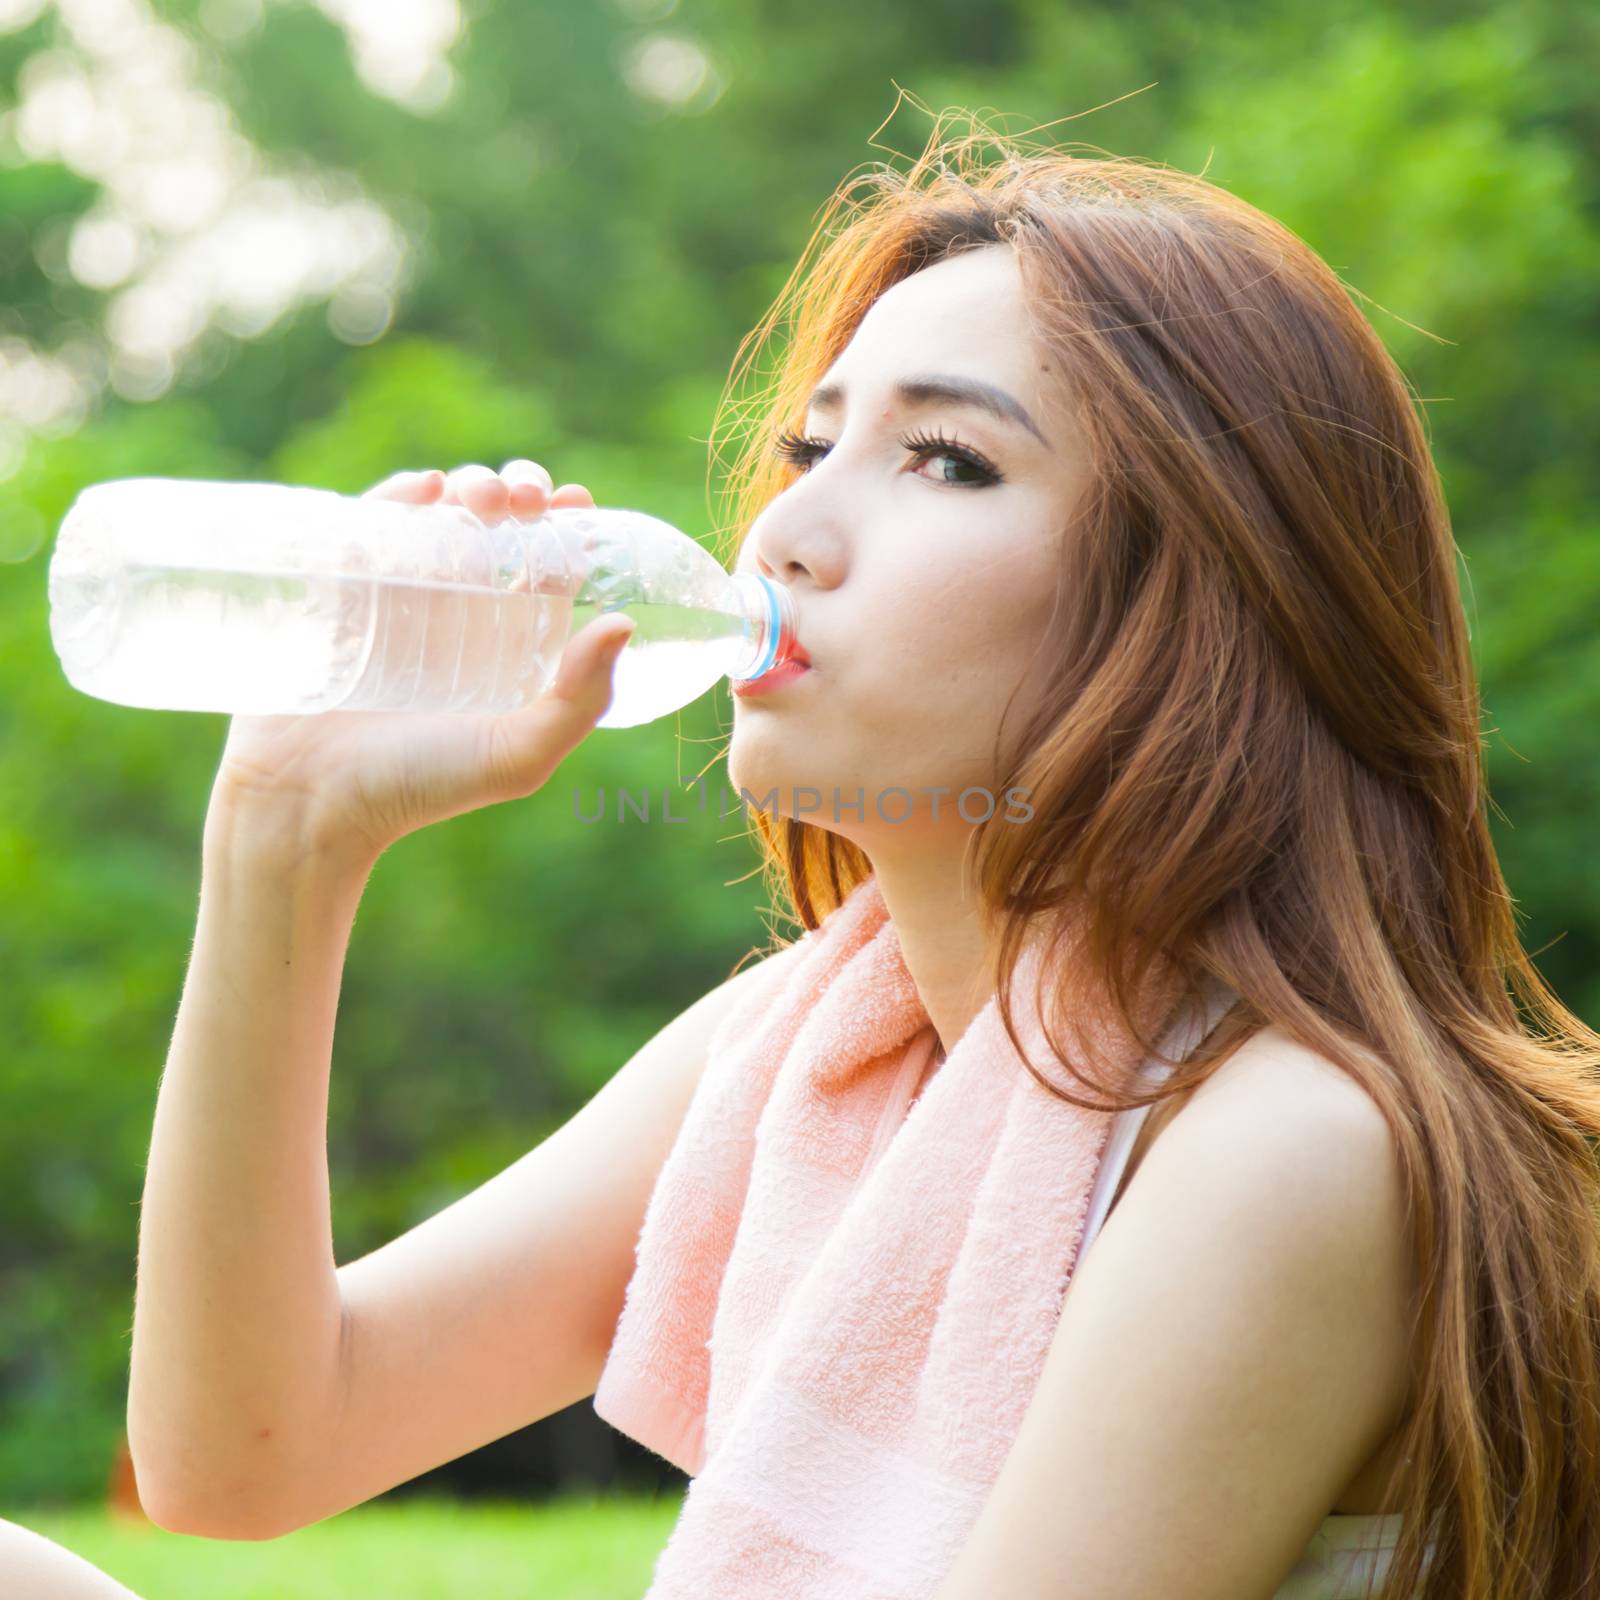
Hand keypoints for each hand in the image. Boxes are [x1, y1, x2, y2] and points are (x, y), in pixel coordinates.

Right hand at [209, 460, 633, 862]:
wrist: (310, 800)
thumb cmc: (419, 785)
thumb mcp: (516, 755)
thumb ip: (579, 701)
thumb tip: (623, 624)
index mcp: (512, 645)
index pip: (551, 569)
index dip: (571, 529)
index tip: (578, 503)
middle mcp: (464, 613)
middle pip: (504, 529)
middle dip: (523, 494)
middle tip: (527, 496)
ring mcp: (402, 594)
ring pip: (446, 514)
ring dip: (473, 485)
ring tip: (483, 495)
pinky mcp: (344, 585)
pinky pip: (376, 522)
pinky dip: (402, 493)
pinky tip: (427, 488)